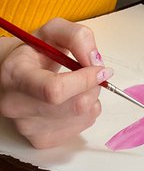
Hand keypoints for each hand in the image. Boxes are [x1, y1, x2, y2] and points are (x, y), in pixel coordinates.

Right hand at [0, 18, 111, 148]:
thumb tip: (96, 62)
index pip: (55, 89)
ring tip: (79, 85)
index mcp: (16, 75)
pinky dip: (86, 112)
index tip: (100, 68)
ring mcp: (26, 126)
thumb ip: (78, 37)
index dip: (85, 80)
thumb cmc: (36, 50)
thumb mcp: (54, 30)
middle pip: (74, 106)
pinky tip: (73, 99)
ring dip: (92, 97)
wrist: (15, 73)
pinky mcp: (39, 140)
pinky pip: (80, 128)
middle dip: (93, 86)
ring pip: (81, 117)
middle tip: (92, 73)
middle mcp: (16, 105)